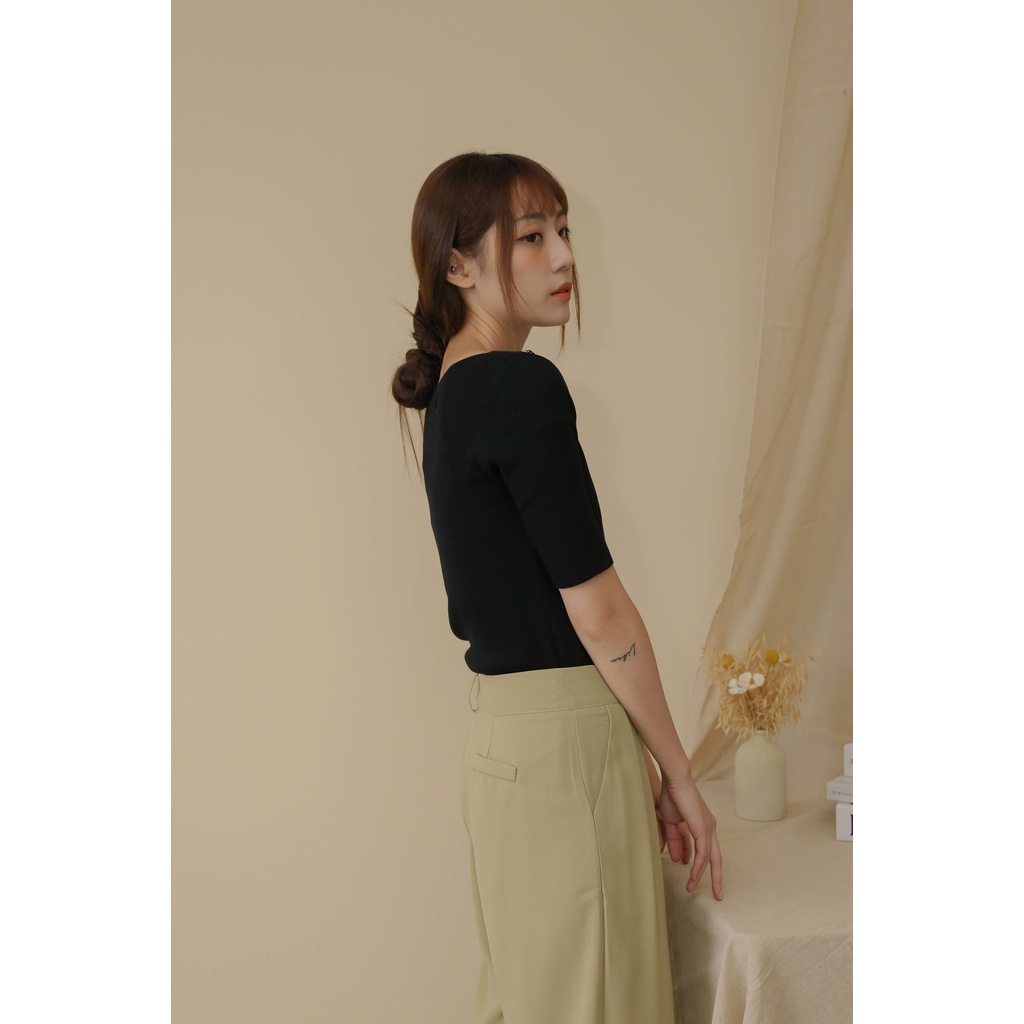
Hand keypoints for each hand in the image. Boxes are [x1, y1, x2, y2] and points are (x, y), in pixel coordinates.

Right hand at [657, 775, 723, 899]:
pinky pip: (703, 853)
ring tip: (691, 887)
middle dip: (717, 878)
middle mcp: (711, 827)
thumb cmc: (672, 795)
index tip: (697, 879)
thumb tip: (678, 859)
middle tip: (718, 895)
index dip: (705, 866)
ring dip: (701, 875)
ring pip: (710, 858)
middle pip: (717, 858)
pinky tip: (692, 875)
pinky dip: (698, 866)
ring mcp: (709, 828)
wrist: (675, 779)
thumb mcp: (671, 822)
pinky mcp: (703, 829)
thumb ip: (675, 840)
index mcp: (704, 824)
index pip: (709, 850)